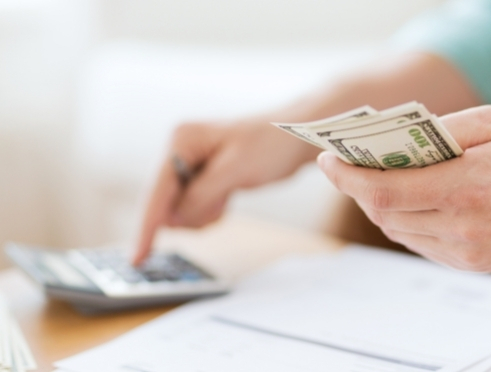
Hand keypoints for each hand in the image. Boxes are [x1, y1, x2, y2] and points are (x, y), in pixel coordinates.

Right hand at [133, 119, 317, 264]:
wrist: (297, 137)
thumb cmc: (271, 144)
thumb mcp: (235, 170)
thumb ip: (201, 195)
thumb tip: (173, 219)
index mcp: (181, 140)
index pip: (156, 191)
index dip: (147, 227)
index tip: (137, 258)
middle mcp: (179, 151)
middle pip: (166, 204)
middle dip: (193, 213)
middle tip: (222, 200)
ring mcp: (190, 165)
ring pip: (181, 210)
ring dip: (204, 212)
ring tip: (229, 193)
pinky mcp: (202, 178)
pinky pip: (195, 208)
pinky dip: (211, 210)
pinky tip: (228, 196)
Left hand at [318, 105, 490, 271]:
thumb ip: (442, 132)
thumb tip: (399, 143)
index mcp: (467, 187)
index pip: (384, 191)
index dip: (348, 177)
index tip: (329, 161)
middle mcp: (463, 227)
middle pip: (385, 214)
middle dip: (360, 188)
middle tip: (350, 166)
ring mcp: (468, 252)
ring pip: (401, 232)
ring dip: (382, 207)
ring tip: (379, 181)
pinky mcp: (474, 265)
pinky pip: (423, 244)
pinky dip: (408, 222)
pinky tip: (414, 202)